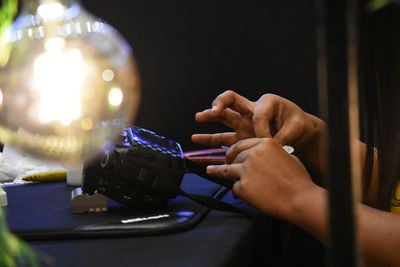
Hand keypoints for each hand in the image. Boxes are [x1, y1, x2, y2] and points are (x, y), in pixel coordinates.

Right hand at [192, 90, 323, 151]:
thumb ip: (281, 137)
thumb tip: (268, 146)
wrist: (301, 134)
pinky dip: (211, 140)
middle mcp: (252, 111)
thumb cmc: (299, 126)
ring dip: (210, 117)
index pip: (257, 114)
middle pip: (231, 101)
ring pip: (224, 118)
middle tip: (213, 112)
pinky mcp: (242, 138)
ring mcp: (245, 124)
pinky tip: (198, 139)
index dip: (262, 128)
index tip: (269, 140)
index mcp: (267, 103)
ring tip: (198, 118)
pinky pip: (224, 138)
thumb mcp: (295, 128)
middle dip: (220, 104)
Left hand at [206, 138, 316, 219]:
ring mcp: (246, 169)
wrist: (299, 198)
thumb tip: (265, 159)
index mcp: (264, 144)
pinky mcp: (242, 185)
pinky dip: (239, 192)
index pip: (242, 144)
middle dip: (228, 160)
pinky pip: (235, 188)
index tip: (231, 153)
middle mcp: (253, 153)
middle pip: (234, 156)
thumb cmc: (297, 180)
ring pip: (226, 169)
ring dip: (217, 170)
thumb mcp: (287, 157)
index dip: (235, 150)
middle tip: (224, 163)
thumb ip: (271, 154)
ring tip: (210, 170)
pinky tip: (245, 195)